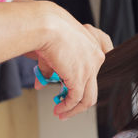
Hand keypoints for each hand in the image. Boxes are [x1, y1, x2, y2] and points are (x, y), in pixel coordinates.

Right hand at [34, 1, 112, 119]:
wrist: (47, 24)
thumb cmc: (48, 29)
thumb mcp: (54, 50)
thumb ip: (51, 70)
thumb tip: (41, 84)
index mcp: (94, 48)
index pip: (95, 72)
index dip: (84, 86)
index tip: (74, 94)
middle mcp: (97, 58)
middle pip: (94, 88)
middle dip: (80, 103)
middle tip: (68, 109)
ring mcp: (90, 68)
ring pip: (88, 98)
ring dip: (74, 109)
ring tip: (61, 114)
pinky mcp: (80, 77)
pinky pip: (76, 99)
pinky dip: (67, 107)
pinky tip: (59, 109)